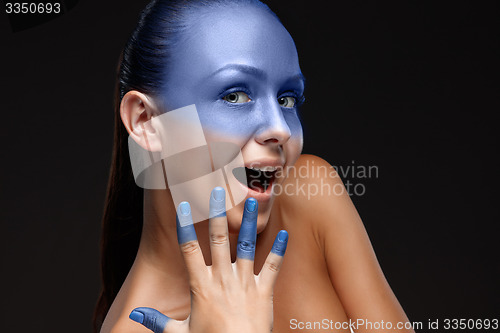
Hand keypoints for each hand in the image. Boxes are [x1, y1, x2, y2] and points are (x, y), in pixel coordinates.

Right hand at [129, 187, 288, 332]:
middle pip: (219, 240)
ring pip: (247, 246)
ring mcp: (245, 284)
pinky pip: (272, 267)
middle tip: (218, 191)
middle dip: (218, 214)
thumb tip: (135, 314)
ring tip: (251, 200)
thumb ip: (158, 320)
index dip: (185, 227)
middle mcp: (223, 280)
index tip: (183, 206)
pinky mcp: (264, 292)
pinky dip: (279, 250)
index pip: (189, 250)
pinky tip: (284, 233)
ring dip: (248, 222)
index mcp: (201, 287)